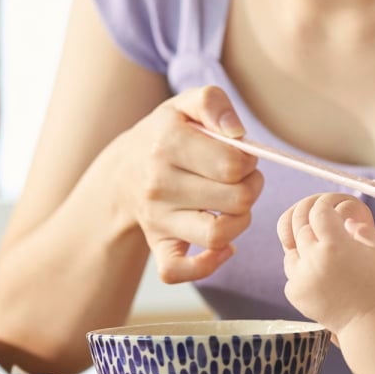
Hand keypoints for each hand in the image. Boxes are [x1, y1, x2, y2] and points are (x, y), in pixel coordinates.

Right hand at [115, 86, 262, 283]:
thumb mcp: (185, 104)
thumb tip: (237, 133)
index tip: (241, 157)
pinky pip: (179, 271)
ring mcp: (157, 218)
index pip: (233, 165)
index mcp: (168, 143)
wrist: (123, 170)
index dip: (249, 161)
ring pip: (218, 235)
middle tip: (242, 179)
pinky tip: (224, 246)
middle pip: (236, 200)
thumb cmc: (165, 134)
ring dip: (241, 222)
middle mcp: (159, 183)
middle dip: (251, 187)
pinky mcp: (157, 245)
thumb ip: (213, 102)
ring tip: (235, 206)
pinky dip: (208, 265)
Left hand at [279, 193, 374, 330]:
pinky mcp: (294, 293)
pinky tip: (319, 278)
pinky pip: (291, 273)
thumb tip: (343, 219)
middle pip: (303, 230)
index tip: (329, 208)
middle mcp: (313, 258)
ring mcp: (300, 277)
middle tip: (328, 237)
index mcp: (334, 244)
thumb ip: (361, 228)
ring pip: (292, 250)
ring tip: (323, 260)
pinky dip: (301, 272)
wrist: (369, 322)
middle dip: (315, 229)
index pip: (319, 212)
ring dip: (304, 250)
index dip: (324, 206)